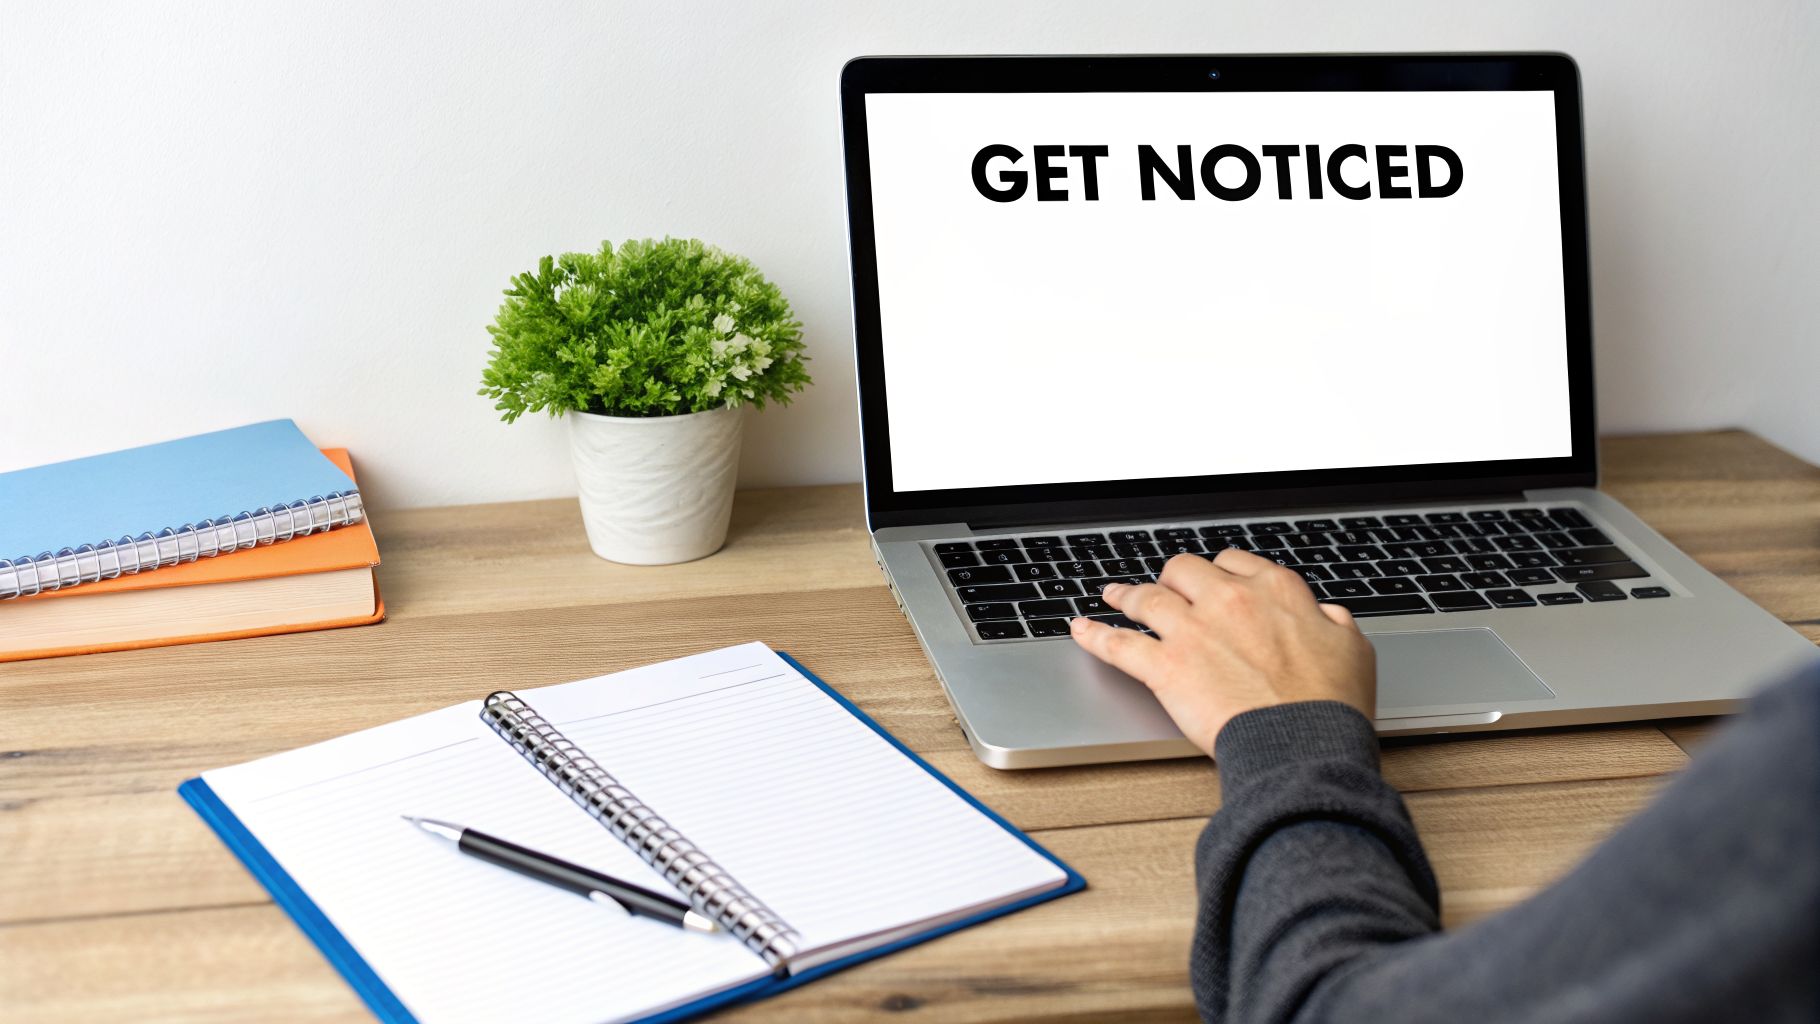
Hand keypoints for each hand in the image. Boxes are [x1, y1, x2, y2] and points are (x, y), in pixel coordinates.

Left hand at [1069, 549, 1376, 756]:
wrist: (1303, 744)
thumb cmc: (1330, 705)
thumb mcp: (1353, 650)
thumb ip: (1333, 624)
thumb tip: (1327, 616)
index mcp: (1275, 591)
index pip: (1233, 563)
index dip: (1218, 572)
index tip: (1212, 580)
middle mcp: (1228, 600)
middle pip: (1183, 571)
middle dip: (1171, 578)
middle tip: (1163, 587)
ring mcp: (1192, 630)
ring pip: (1146, 599)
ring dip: (1125, 596)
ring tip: (1114, 596)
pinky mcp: (1165, 667)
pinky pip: (1118, 645)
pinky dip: (1094, 635)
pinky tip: (1081, 629)